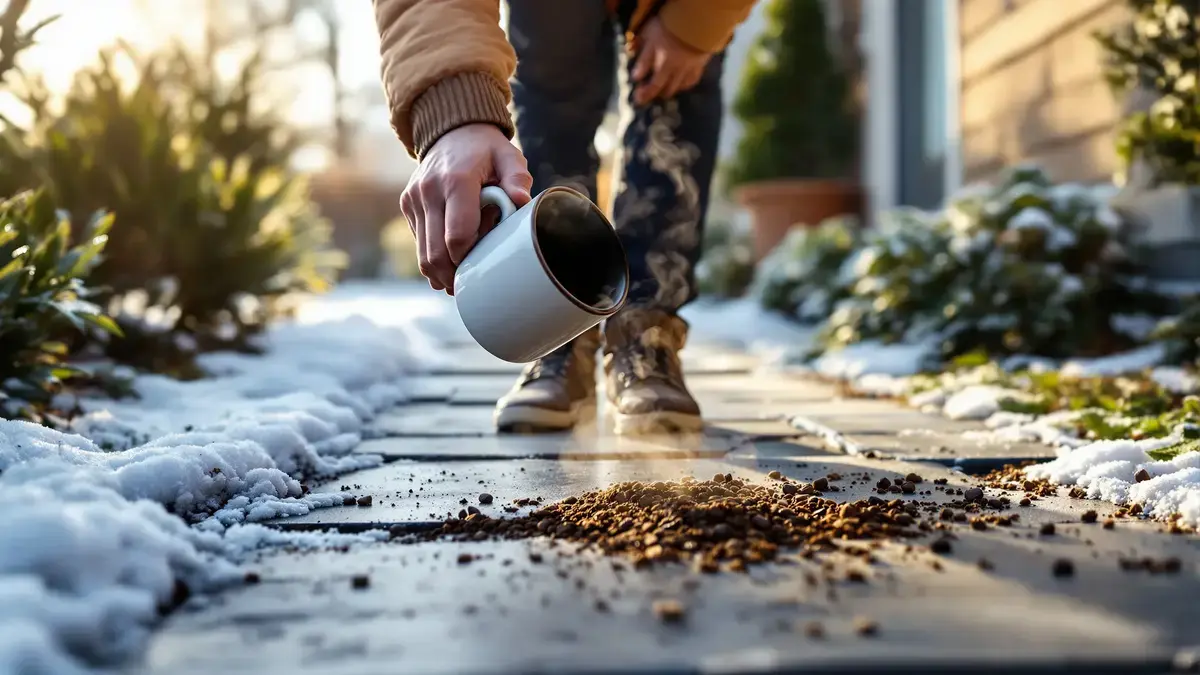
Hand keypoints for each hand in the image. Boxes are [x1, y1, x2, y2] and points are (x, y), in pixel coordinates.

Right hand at [401, 123, 532, 294]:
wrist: (451, 130)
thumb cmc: (486, 150)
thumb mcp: (508, 156)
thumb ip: (517, 178)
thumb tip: (521, 201)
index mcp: (456, 181)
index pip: (458, 237)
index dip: (470, 258)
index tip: (484, 263)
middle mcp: (430, 191)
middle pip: (436, 253)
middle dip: (454, 275)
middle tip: (471, 284)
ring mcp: (415, 199)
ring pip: (423, 254)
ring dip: (441, 273)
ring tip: (459, 280)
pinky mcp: (408, 204)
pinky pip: (419, 243)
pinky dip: (433, 258)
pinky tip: (450, 260)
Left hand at [630, 16, 711, 105]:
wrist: (698, 23)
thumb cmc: (671, 24)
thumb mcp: (651, 29)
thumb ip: (640, 41)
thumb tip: (630, 50)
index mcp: (654, 55)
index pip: (641, 71)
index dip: (636, 77)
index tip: (634, 79)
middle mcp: (668, 67)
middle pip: (656, 86)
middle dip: (647, 94)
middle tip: (640, 99)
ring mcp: (683, 69)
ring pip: (672, 88)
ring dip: (664, 92)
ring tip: (660, 93)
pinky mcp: (697, 68)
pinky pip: (689, 83)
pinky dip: (683, 87)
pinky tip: (680, 87)